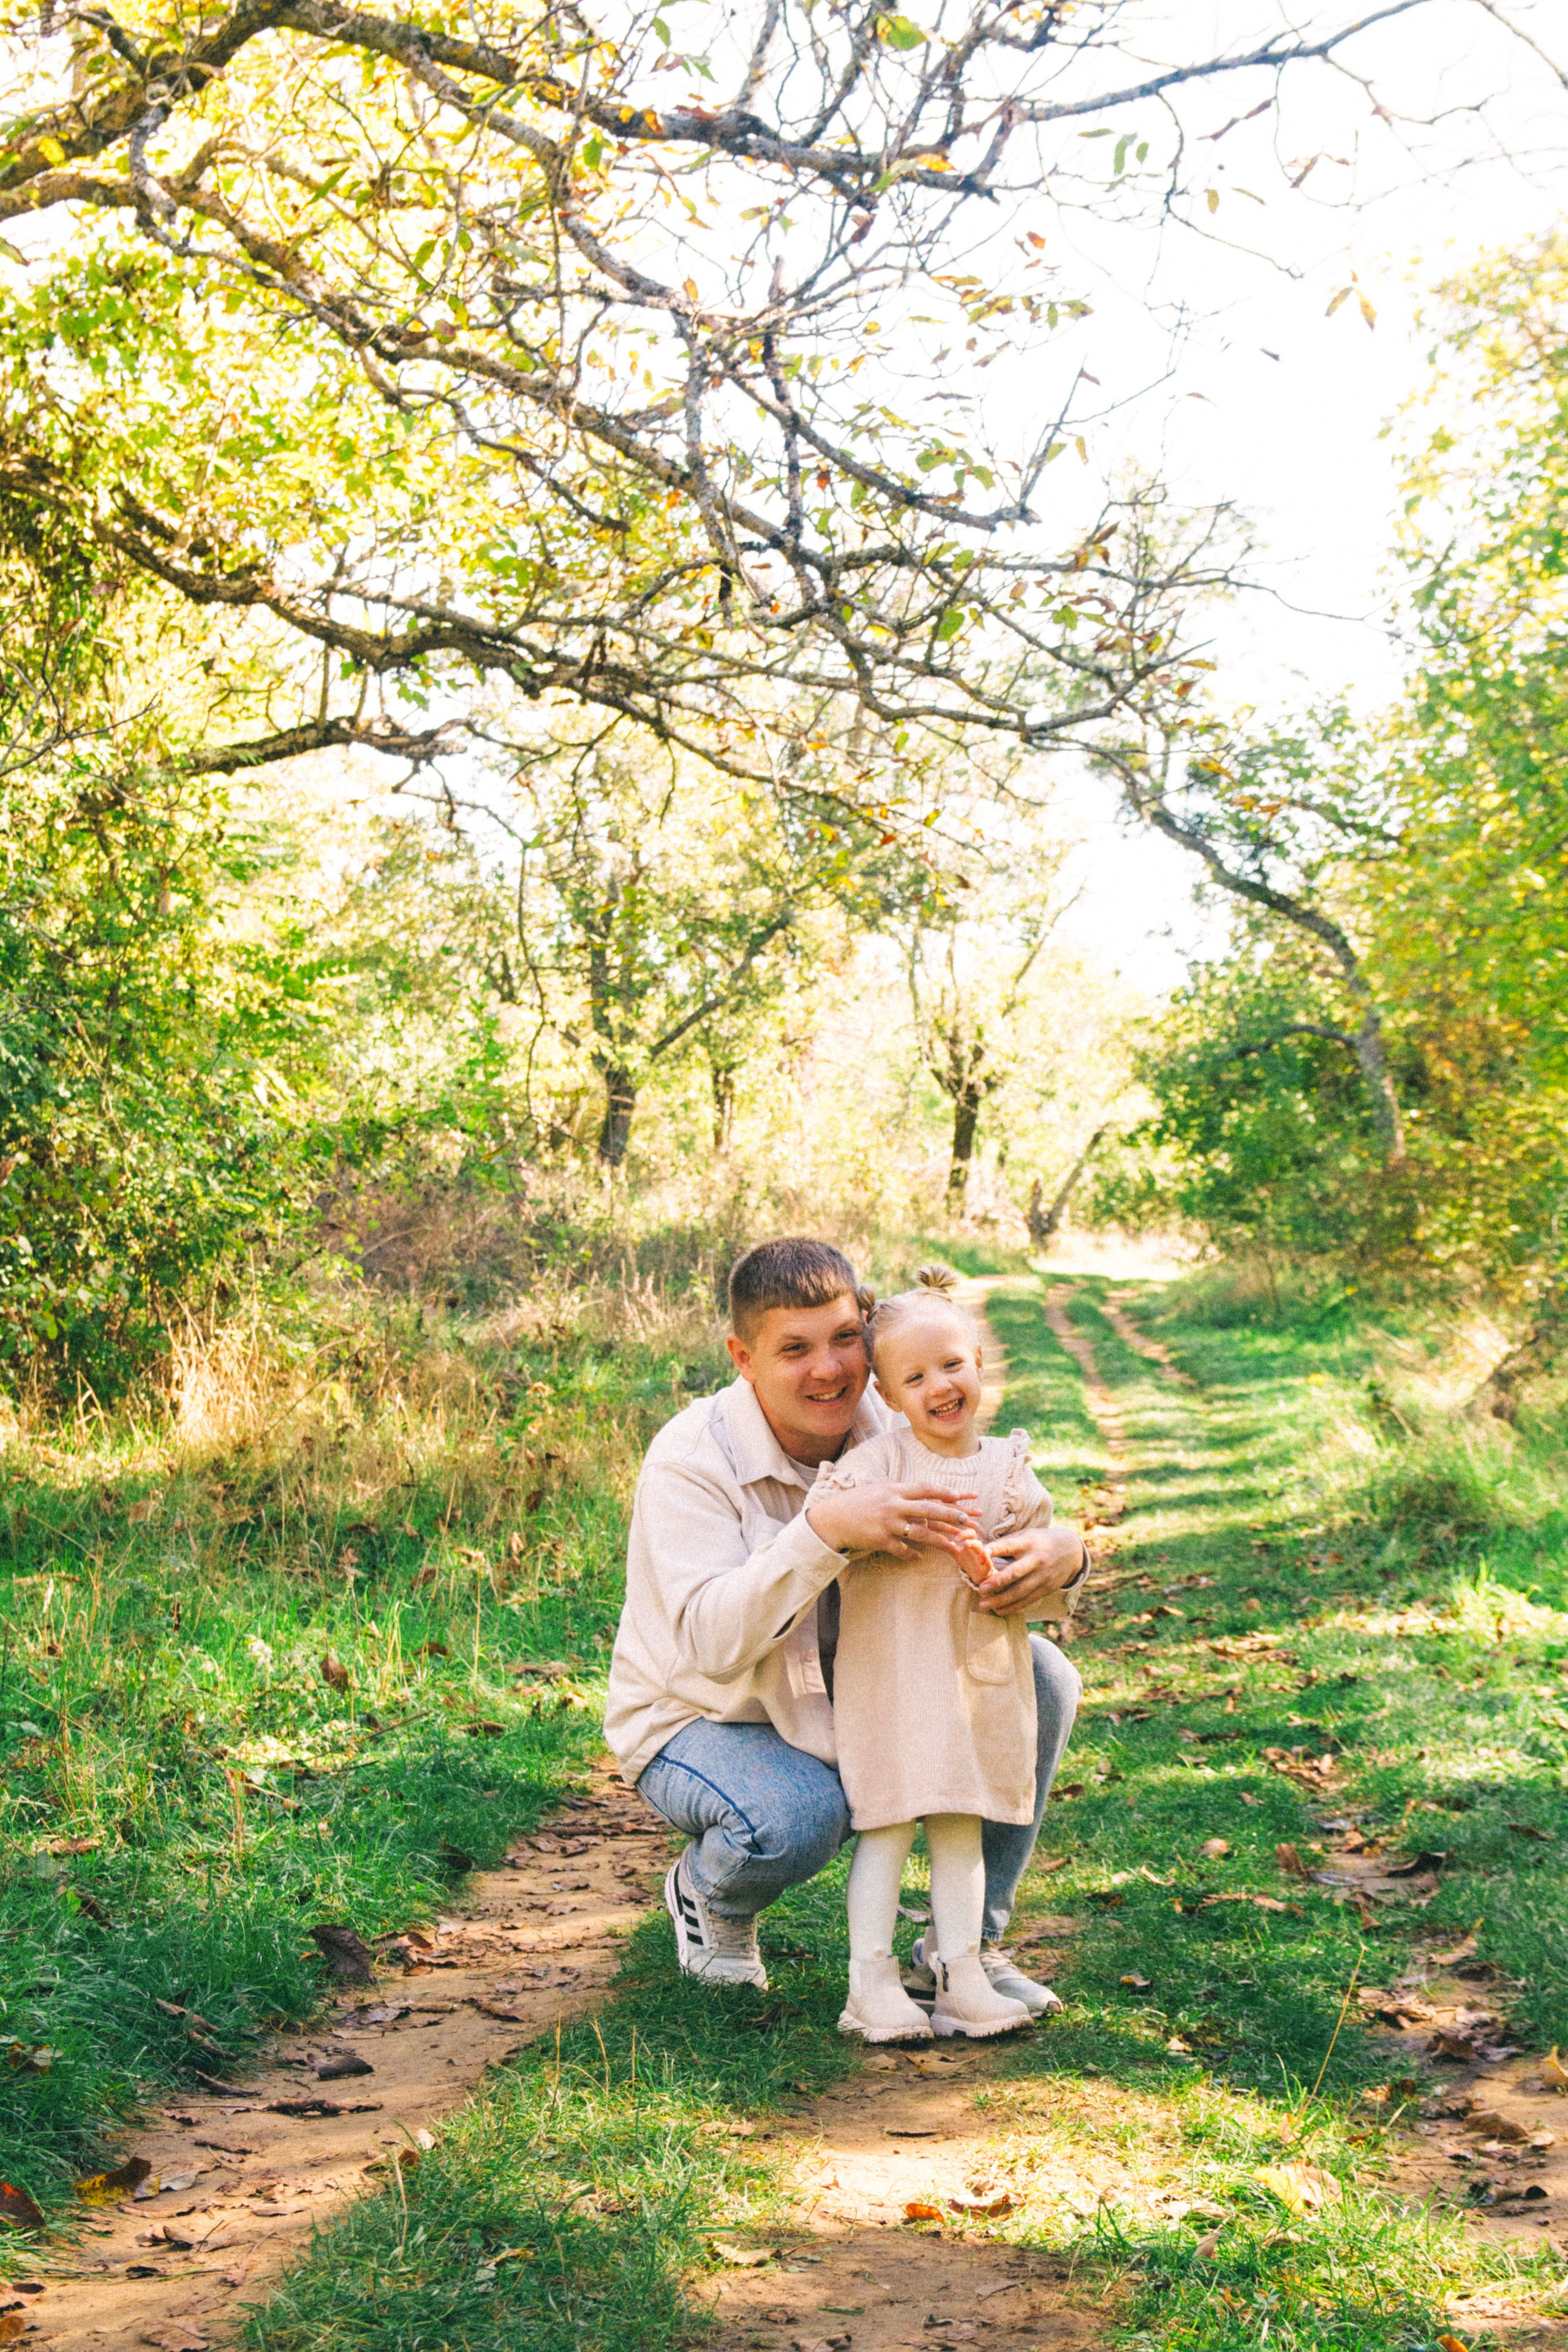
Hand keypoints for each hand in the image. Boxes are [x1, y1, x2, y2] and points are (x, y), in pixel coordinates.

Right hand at [805, 1478, 978, 1558]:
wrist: (831, 1518)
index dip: (946, 1492)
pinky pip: (902, 1549)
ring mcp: (887, 1523)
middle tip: (970, 1521)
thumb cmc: (856, 1502)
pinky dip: (912, 1554)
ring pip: (920, 1533)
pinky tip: (920, 1557)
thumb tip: (922, 1493)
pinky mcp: (880, 1540)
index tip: (963, 1496)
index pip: (926, 1488)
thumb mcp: (878, 1490)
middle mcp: (893, 1505)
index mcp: (894, 1490)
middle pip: (929, 1509)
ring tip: (954, 1547)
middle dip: (952, 1515)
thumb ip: (900, 1492)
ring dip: (940, 1541)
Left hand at [974, 1522, 1087, 1615]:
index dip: (994, 1550)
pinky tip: (999, 1611)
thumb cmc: (1039, 1541)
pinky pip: (1027, 1600)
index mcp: (1028, 1543)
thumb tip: (980, 1550)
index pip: (1008, 1546)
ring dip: (1001, 1600)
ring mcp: (1042, 1576)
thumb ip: (1007, 1543)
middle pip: (1015, 1572)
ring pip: (1020, 1591)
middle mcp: (1036, 1560)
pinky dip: (1012, 1607)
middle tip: (980, 1589)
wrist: (1071, 1550)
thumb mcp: (1026, 1535)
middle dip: (997, 1582)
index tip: (980, 1553)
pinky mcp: (1046, 1589)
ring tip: (984, 1605)